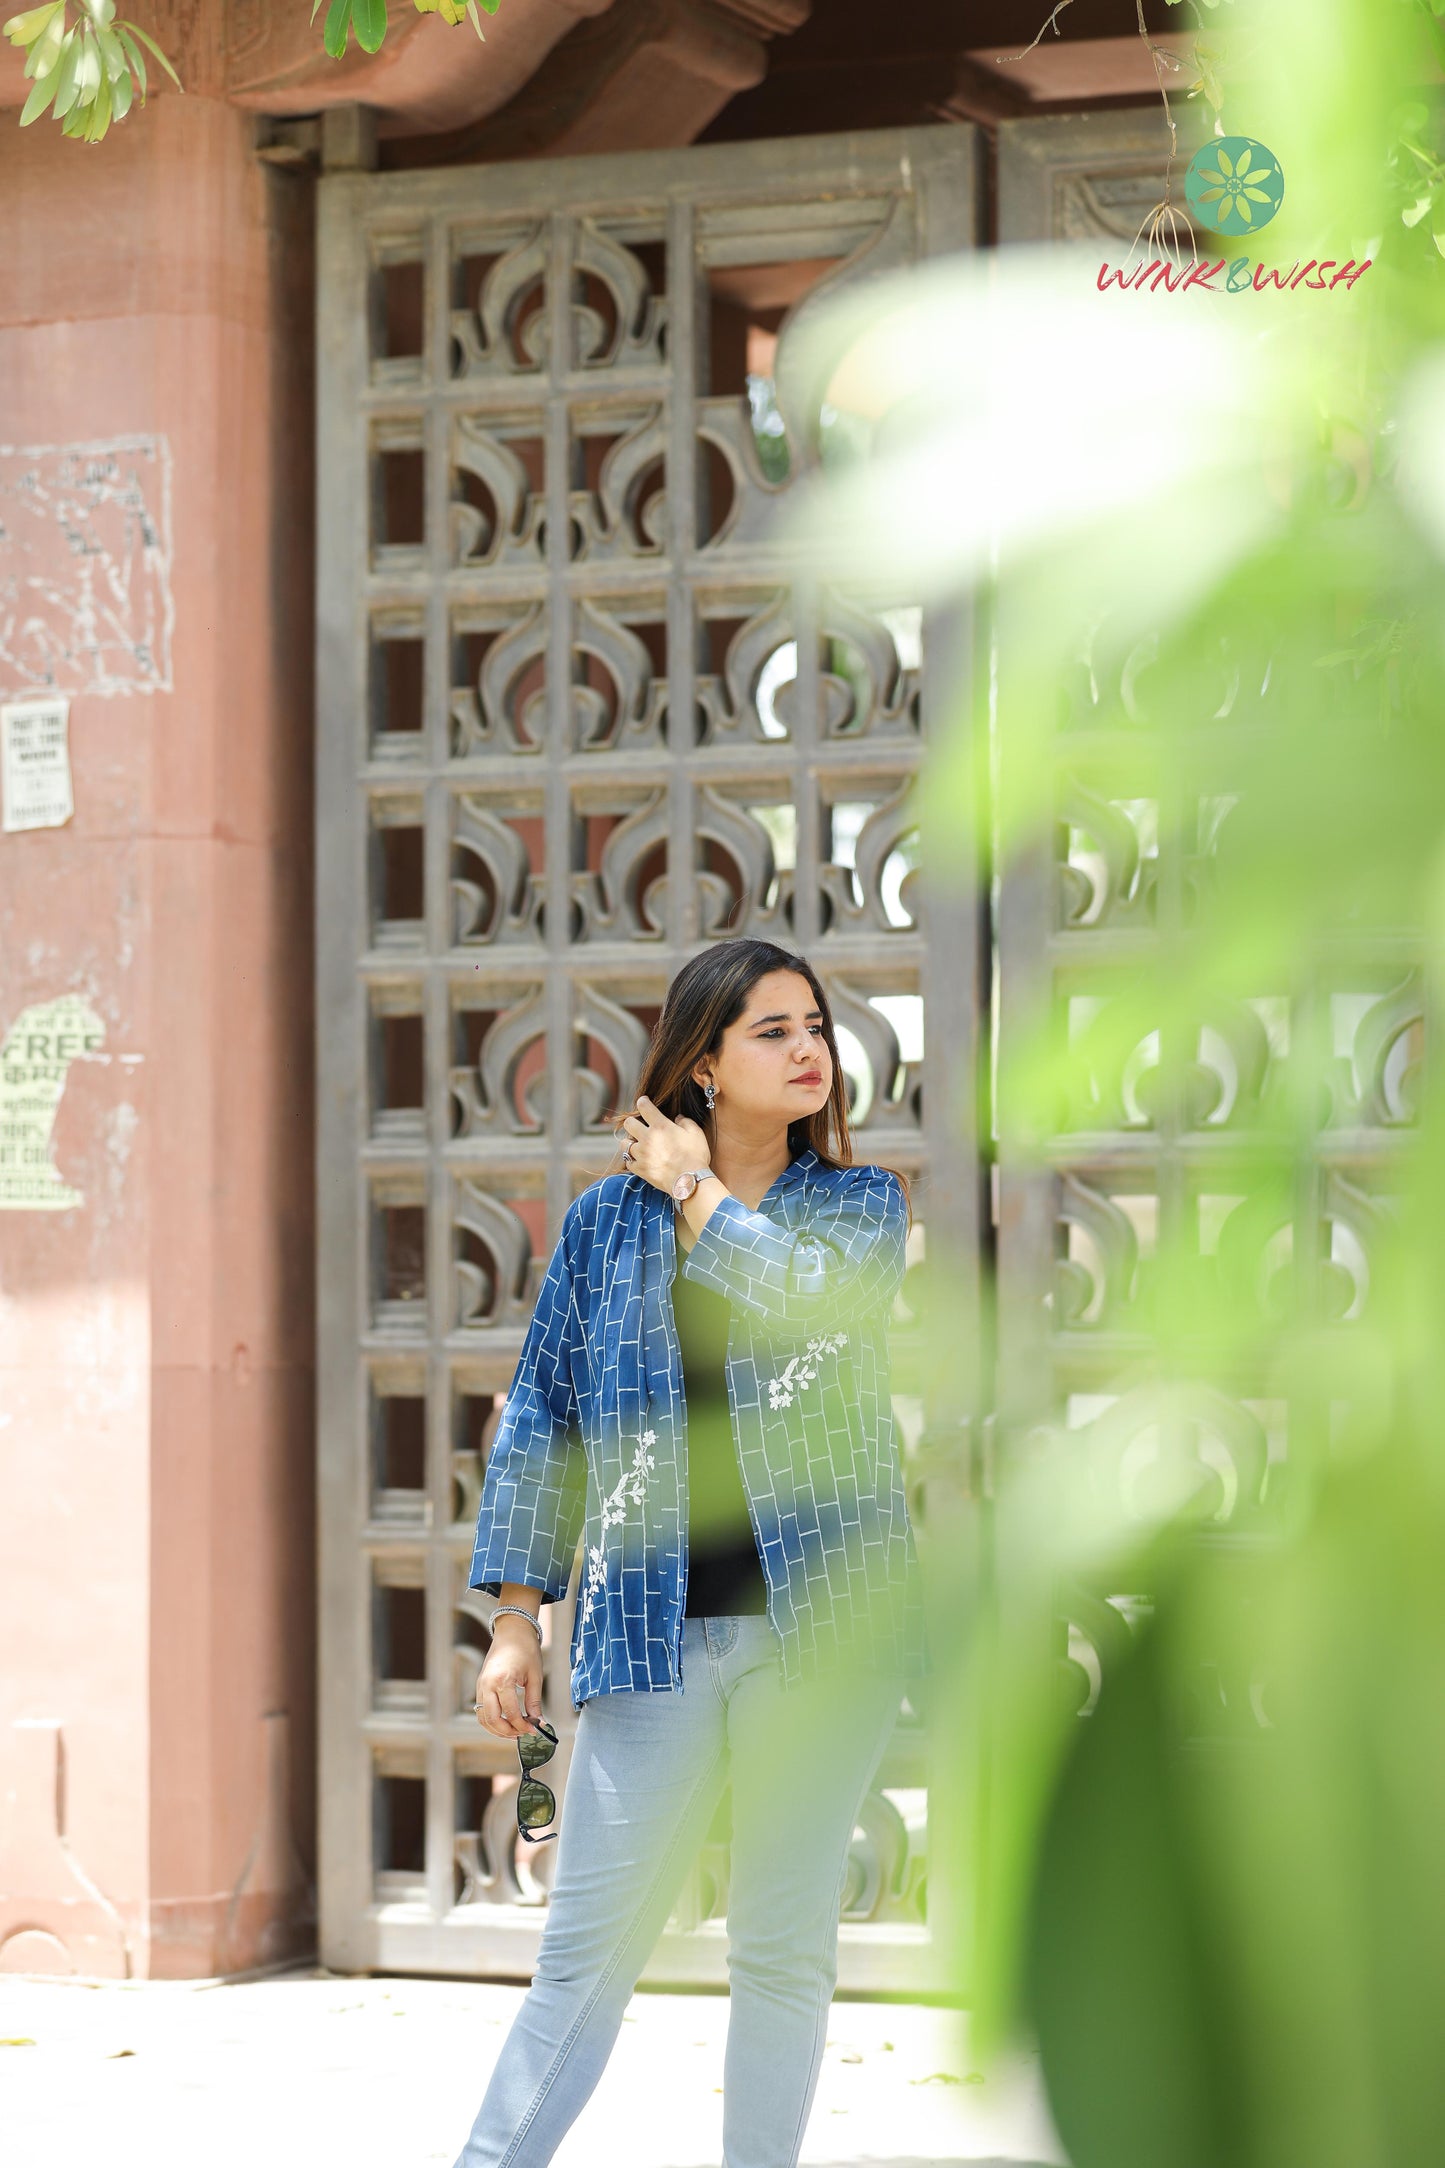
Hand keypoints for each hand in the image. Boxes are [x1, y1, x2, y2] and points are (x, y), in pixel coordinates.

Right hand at [475, 1615, 544, 1739]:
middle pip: (492, 1719)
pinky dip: (491, 1720)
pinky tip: (506, 1721)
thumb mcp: (535, 1676)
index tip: (534, 1730)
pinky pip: (481, 1710)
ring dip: (497, 1729)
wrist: (512, 1630)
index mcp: (503, 1680)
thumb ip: (534, 1702)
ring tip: (515, 1731)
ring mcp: (480, 1685)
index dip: (523, 1726)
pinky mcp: (479, 1685)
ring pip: (483, 1718)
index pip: (511, 1713)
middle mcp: (487, 1684)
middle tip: (523, 1734)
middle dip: (507, 1732)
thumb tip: (539, 1722)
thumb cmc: (526, 1649)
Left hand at [615, 1095, 709, 1197]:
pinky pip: (628, 1161)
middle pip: (628, 1123)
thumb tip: (678, 1118)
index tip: (644, 1102)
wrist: (689, 1181)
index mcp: (660, 1126)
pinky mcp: (640, 1169)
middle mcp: (647, 1138)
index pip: (644, 1107)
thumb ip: (685, 1121)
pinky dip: (631, 1159)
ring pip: (625, 1143)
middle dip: (633, 1122)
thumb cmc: (695, 1156)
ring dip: (631, 1142)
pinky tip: (639, 1159)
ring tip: (639, 1144)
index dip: (643, 1102)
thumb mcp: (696, 1133)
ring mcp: (641, 1154)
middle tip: (640, 1127)